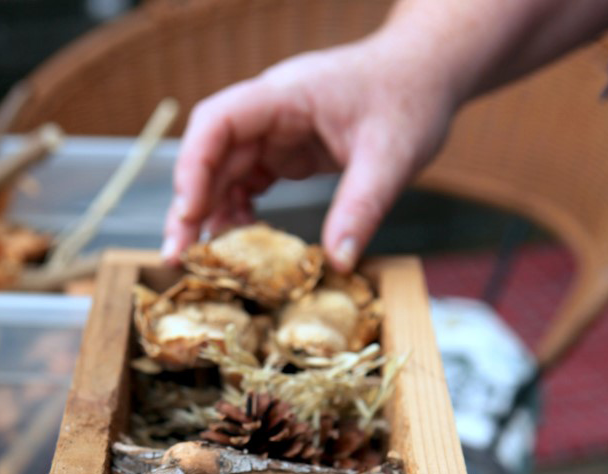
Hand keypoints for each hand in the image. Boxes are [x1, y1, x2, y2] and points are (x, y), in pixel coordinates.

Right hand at [162, 31, 455, 270]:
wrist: (427, 76)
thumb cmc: (411, 99)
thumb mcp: (392, 157)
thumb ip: (362, 208)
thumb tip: (338, 263)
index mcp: (285, 96)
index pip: (217, 123)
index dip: (194, 168)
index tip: (190, 215)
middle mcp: (269, 112)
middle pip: (209, 155)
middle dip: (190, 206)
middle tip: (179, 258)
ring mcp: (275, 132)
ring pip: (223, 173)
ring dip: (209, 217)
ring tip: (202, 263)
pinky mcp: (286, 152)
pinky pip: (247, 184)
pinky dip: (238, 215)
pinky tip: (240, 247)